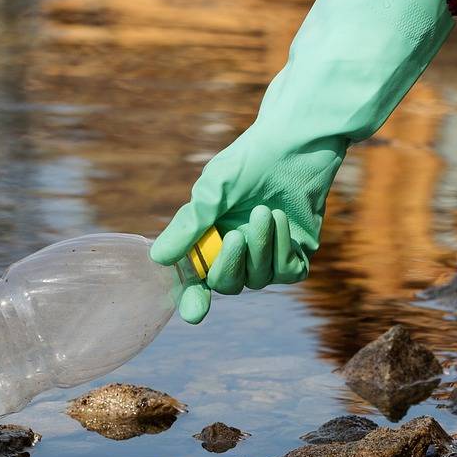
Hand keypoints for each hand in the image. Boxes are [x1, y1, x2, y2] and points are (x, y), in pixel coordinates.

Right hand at [151, 133, 332, 323]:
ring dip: (261, 248)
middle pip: (226, 285)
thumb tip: (159, 258)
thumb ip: (189, 226)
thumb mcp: (212, 192)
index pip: (196, 282)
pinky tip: (281, 218)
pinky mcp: (297, 254)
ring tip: (264, 211)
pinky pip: (288, 272)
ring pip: (258, 279)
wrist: (294, 143)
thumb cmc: (248, 162)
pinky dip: (283, 248)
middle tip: (235, 235)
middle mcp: (237, 254)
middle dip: (229, 265)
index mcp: (208, 241)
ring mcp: (267, 257)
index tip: (194, 312)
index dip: (193, 300)